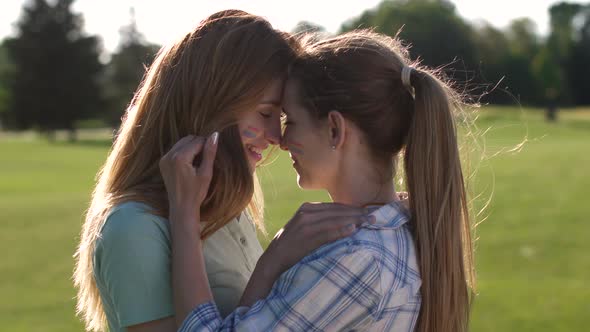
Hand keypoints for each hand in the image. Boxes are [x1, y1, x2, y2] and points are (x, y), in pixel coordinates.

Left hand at [159, 133, 218, 223]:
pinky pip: (175, 150)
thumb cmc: (196, 193)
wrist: (181, 207)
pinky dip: (184, 152)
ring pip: (181, 143)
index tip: (212, 154)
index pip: (197, 141)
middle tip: (206, 158)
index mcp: (180, 157)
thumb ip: (209, 152)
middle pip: (188, 139)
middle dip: (198, 144)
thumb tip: (215, 134)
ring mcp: (164, 159)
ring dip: (191, 147)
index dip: (207, 145)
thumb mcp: (206, 173)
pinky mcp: (163, 163)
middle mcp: (169, 155)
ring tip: (198, 161)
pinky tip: (189, 164)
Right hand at [239, 202, 373, 306]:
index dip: (353, 209)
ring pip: (335, 219)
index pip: (336, 207)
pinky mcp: (306, 235)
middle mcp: (307, 211)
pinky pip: (328, 232)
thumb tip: (348, 223)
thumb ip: (323, 222)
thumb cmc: (293, 245)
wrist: (274, 258)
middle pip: (338, 211)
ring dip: (354, 220)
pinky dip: (341, 230)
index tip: (369, 211)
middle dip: (357, 213)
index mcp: (308, 208)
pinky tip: (354, 230)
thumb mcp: (307, 228)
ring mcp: (306, 223)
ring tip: (369, 222)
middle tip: (375, 216)